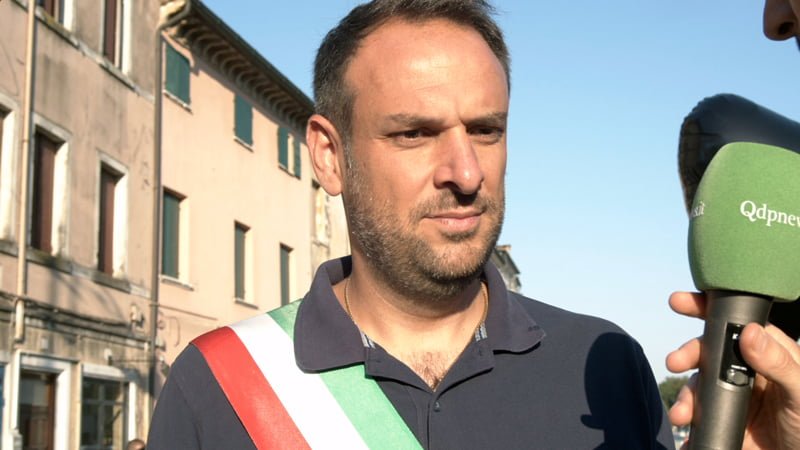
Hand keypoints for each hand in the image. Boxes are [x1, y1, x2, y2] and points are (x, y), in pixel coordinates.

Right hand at [666, 292, 799, 449]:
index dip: (706, 309)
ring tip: (682, 415)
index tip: (680, 302)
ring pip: (698, 385)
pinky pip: (697, 414)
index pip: (735, 323)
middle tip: (674, 363)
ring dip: (685, 397)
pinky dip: (687, 420)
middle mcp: (746, 368)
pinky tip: (686, 432)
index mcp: (768, 352)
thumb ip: (777, 363)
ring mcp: (732, 393)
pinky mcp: (723, 418)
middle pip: (708, 352)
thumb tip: (748, 332)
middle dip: (687, 355)